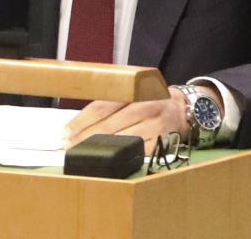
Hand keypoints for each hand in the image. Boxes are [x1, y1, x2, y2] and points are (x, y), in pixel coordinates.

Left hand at [62, 85, 222, 154]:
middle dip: (85, 138)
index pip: (101, 107)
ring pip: (121, 139)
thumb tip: (78, 122)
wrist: (185, 108)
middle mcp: (145, 106)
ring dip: (99, 148)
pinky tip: (108, 159)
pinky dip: (120, 156)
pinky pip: (137, 151)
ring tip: (82, 153)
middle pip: (108, 125)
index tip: (65, 132)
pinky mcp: (163, 142)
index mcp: (134, 91)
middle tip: (67, 146)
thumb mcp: (132, 93)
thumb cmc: (151, 101)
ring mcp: (155, 125)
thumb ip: (110, 103)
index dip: (81, 121)